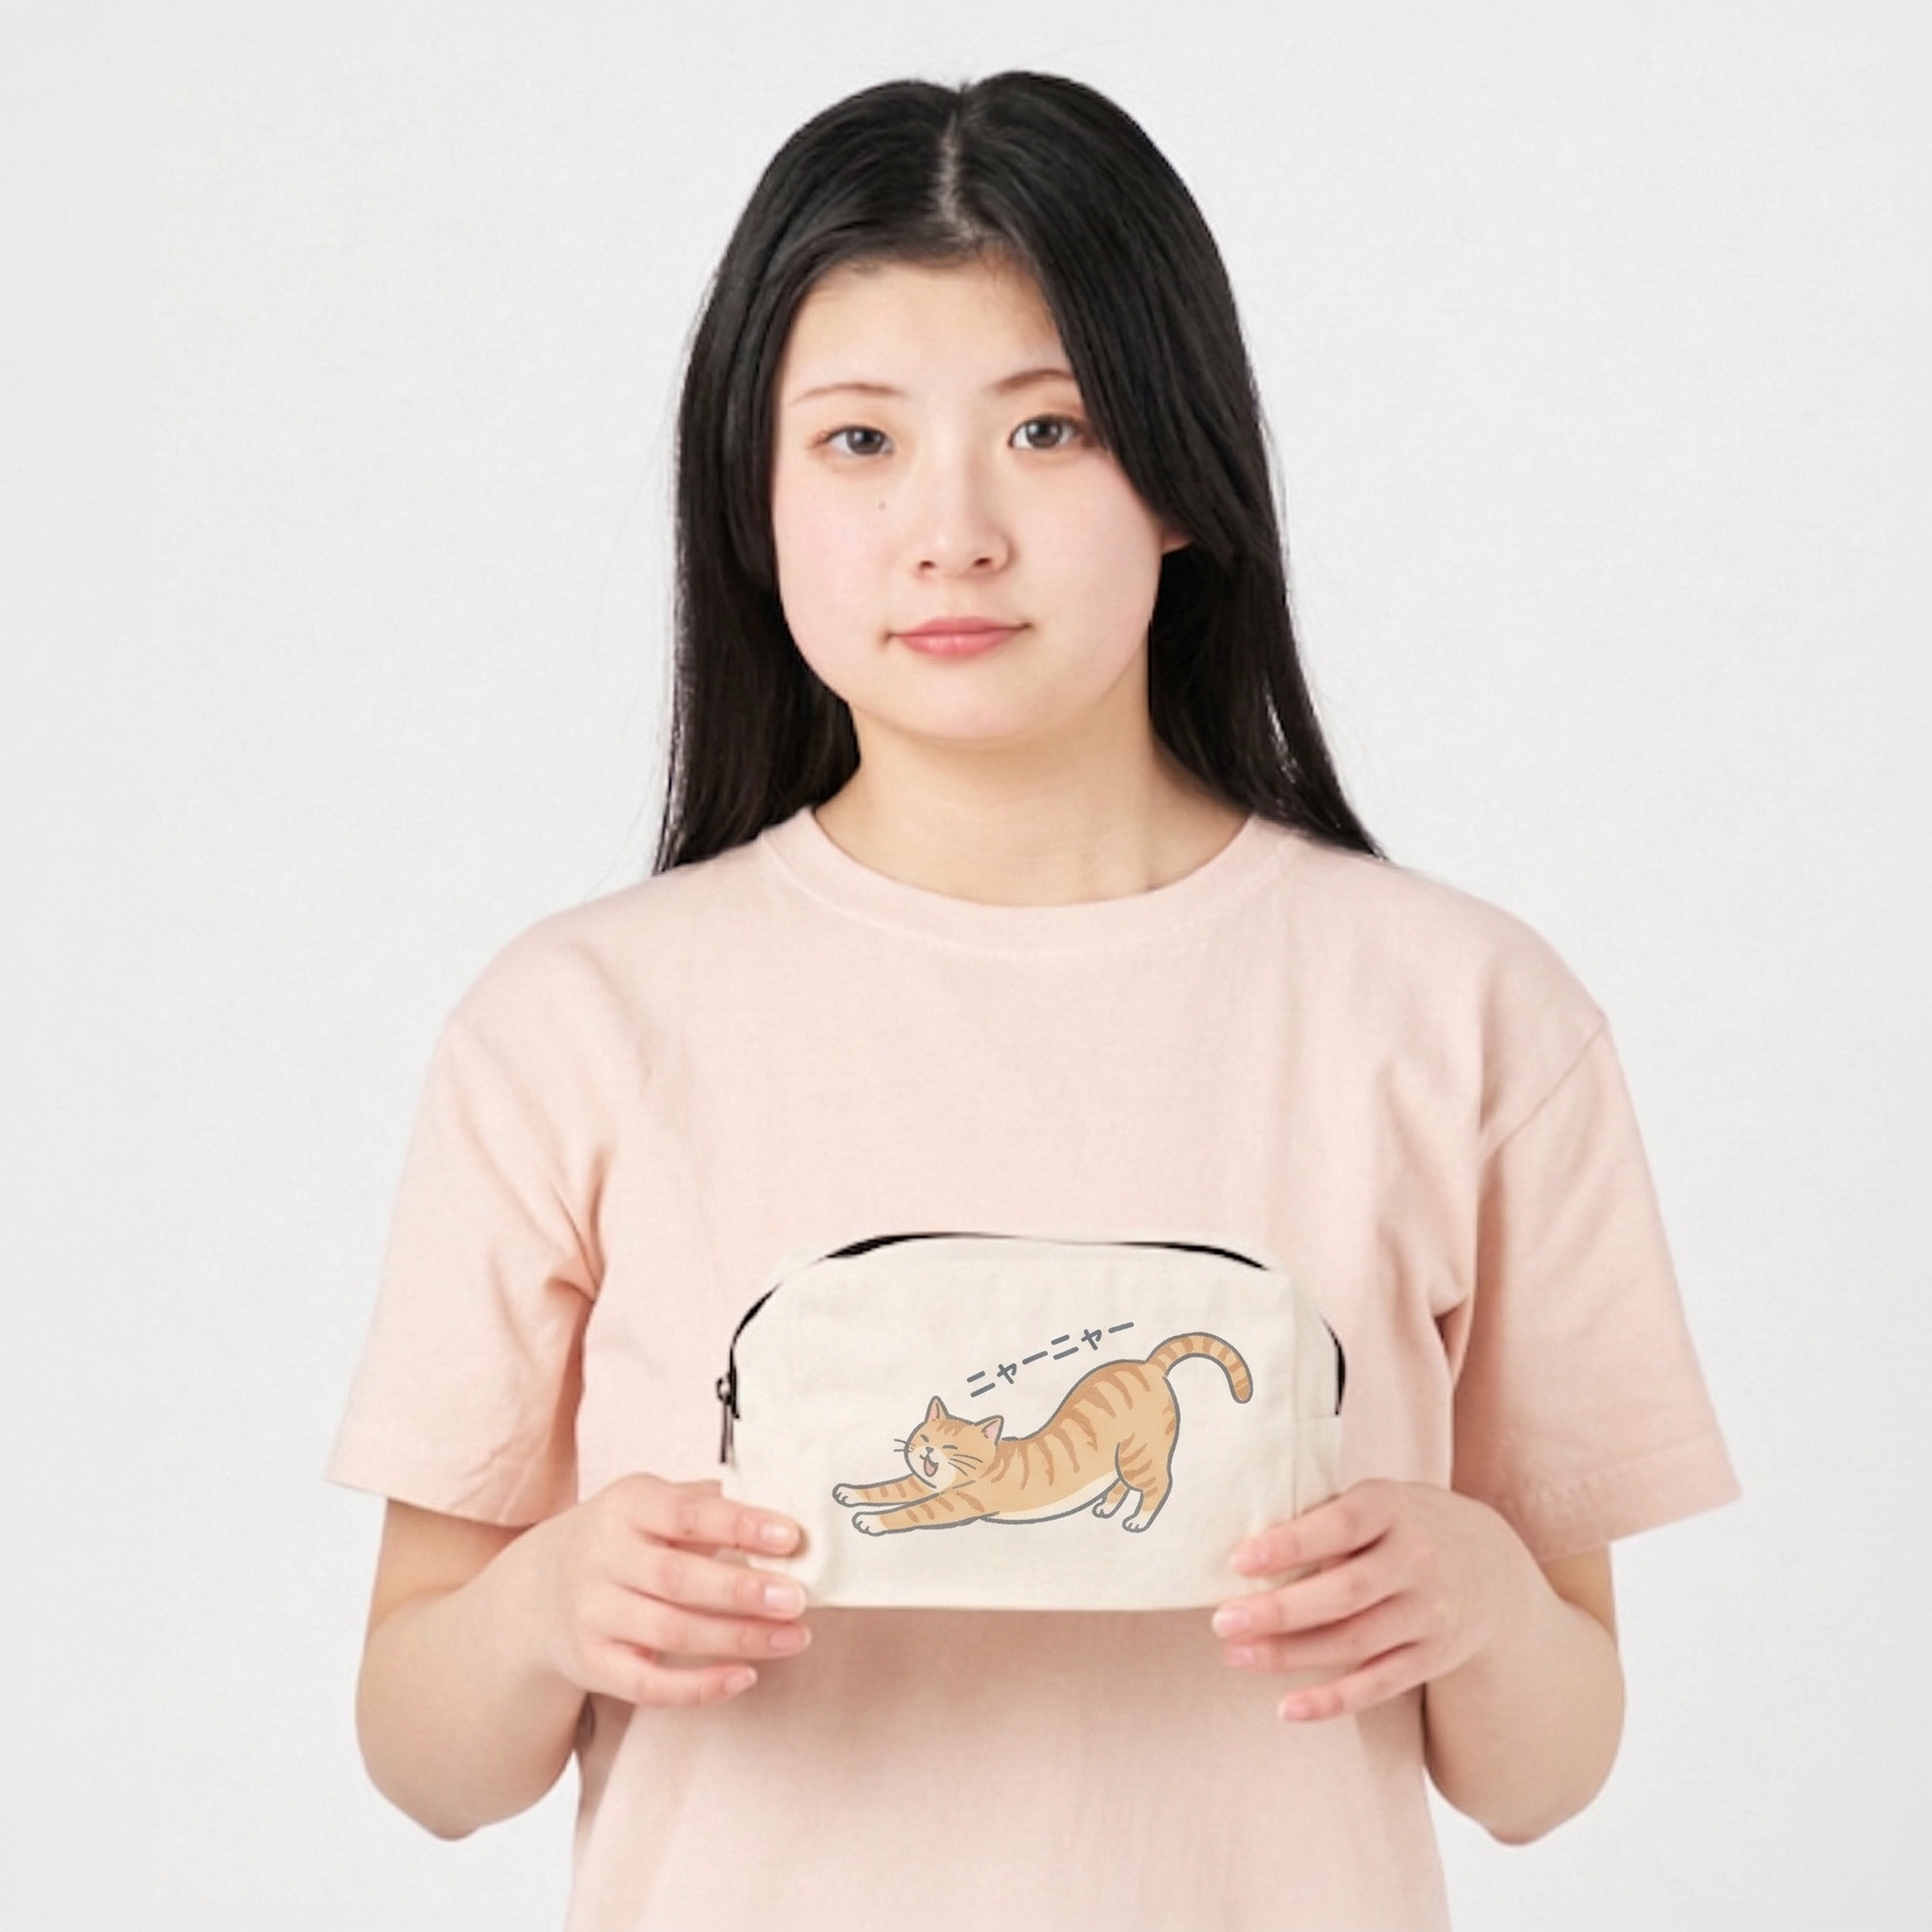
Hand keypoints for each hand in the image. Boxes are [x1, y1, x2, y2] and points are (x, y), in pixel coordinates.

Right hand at [508, 1472, 809, 1709]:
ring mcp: (593, 1614)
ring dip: (738, 1638)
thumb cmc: (626, 1539)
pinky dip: (699, 1687)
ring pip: (670, 1632)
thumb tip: (786, 1510)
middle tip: (797, 1599)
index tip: (790, 1537)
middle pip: (677, 1578)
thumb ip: (710, 1505)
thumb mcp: (654, 1504)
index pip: (686, 1513)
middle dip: (742, 1590)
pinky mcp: (593, 1664)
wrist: (542, 1589)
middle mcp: (602, 1558)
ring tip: (793, 1637)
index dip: (739, 1525)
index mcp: (627, 1505)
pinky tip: (745, 1676)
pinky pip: (649, 1685)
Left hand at [1211, 1479, 1537, 1721]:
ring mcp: (1430, 1612)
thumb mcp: (1377, 1501)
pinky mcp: (1434, 1656)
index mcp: (1394, 1507)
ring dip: (1291, 1655)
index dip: (1290, 1544)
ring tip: (1236, 1655)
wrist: (1493, 1565)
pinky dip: (1334, 1700)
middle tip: (1223, 1621)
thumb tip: (1248, 1552)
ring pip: (1355, 1641)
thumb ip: (1326, 1518)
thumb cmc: (1403, 1525)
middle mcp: (1418, 1559)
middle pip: (1345, 1593)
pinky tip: (1288, 1708)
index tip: (1239, 1561)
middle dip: (1280, 1611)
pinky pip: (1379, 1684)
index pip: (1340, 1526)